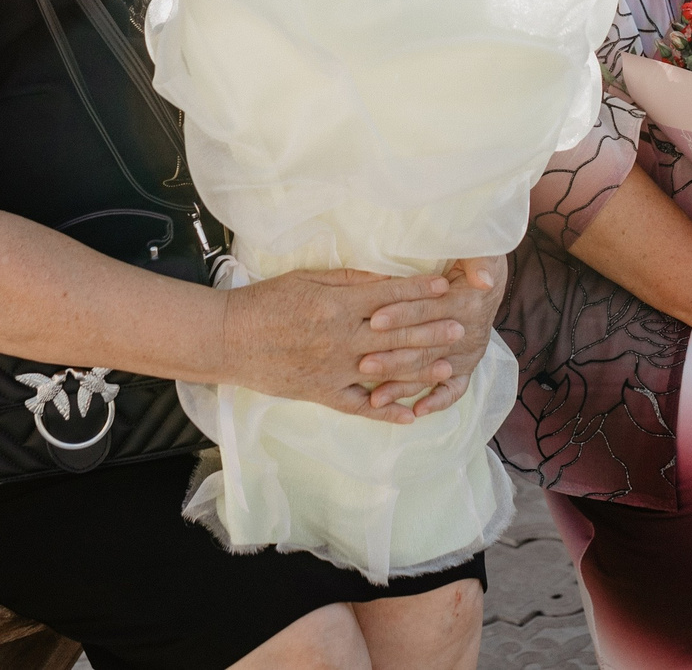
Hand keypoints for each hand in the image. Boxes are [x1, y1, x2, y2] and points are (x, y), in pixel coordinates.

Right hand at [222, 268, 474, 425]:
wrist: (228, 339)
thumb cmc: (266, 301)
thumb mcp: (307, 279)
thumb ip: (348, 280)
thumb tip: (385, 277)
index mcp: (337, 306)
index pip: (388, 296)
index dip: (419, 290)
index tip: (446, 286)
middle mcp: (340, 339)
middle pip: (395, 334)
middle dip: (432, 329)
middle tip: (463, 326)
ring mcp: (333, 370)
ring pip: (385, 372)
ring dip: (420, 370)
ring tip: (449, 368)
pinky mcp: (322, 393)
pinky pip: (360, 406)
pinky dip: (386, 412)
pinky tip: (410, 414)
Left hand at [359, 256, 506, 416]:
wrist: (487, 275)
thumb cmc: (472, 256)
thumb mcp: (478, 250)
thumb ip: (479, 260)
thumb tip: (483, 280)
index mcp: (467, 303)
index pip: (428, 311)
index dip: (402, 314)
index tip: (374, 320)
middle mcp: (469, 333)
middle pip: (426, 347)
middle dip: (393, 357)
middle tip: (363, 364)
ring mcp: (468, 354)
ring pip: (432, 372)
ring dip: (404, 386)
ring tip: (375, 398)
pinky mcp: (467, 366)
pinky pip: (454, 390)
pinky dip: (438, 401)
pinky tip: (416, 412)